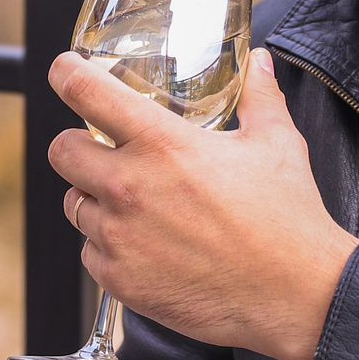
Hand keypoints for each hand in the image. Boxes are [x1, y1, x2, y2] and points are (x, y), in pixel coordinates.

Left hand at [48, 47, 358, 359]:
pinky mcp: (120, 280)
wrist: (297, 296)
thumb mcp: (276, 143)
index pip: (86, 92)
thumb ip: (259, 96)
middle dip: (78, 146)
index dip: (66, 73)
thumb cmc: (287, 220)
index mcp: (163, 144)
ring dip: (95, 199)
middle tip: (104, 152)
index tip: (65, 71)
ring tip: (138, 206)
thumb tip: (258, 63)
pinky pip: (90, 253)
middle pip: (61, 151)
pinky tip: (147, 246)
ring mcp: (120, 237)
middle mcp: (130, 187)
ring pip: (74, 204)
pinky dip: (109, 247)